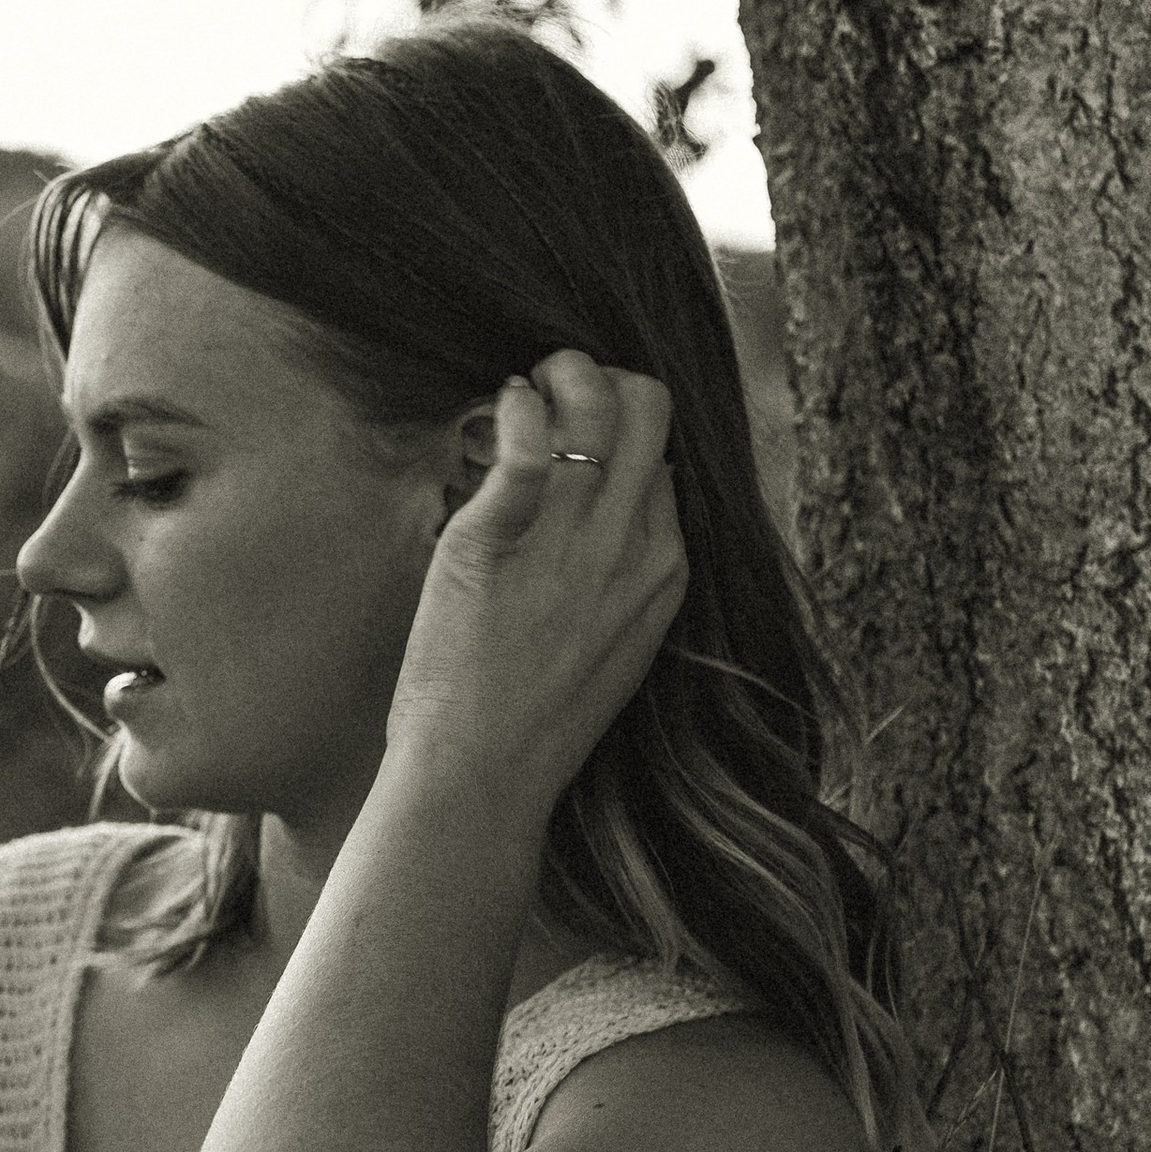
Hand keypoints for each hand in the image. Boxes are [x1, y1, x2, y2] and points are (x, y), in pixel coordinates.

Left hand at [388, 351, 686, 807]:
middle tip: (554, 388)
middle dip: (605, 375)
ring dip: (559, 372)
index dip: (623, 429)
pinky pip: (524, 438)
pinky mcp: (498, 539)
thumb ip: (622, 581)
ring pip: (596, 402)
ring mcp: (569, 541)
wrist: (483, 779)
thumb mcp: (614, 648)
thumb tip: (605, 517)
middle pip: (651, 406)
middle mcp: (629, 545)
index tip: (574, 436)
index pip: (667, 458)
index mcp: (665, 570)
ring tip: (521, 389)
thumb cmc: (534, 723)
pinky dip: (513, 404)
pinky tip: (497, 409)